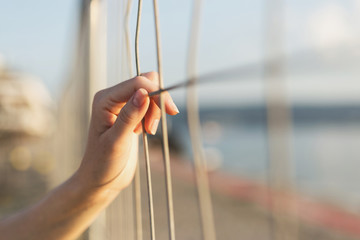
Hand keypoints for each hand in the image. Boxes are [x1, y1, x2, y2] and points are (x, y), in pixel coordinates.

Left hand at [77, 72, 178, 195]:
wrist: (101, 180)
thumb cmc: (103, 164)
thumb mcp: (117, 141)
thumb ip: (130, 116)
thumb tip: (144, 93)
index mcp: (104, 100)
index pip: (137, 84)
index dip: (157, 93)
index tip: (172, 112)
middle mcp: (112, 98)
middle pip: (145, 84)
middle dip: (156, 103)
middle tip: (151, 129)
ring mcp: (121, 105)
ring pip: (150, 93)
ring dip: (155, 112)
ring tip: (146, 132)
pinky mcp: (130, 113)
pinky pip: (149, 104)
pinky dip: (153, 116)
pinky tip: (144, 131)